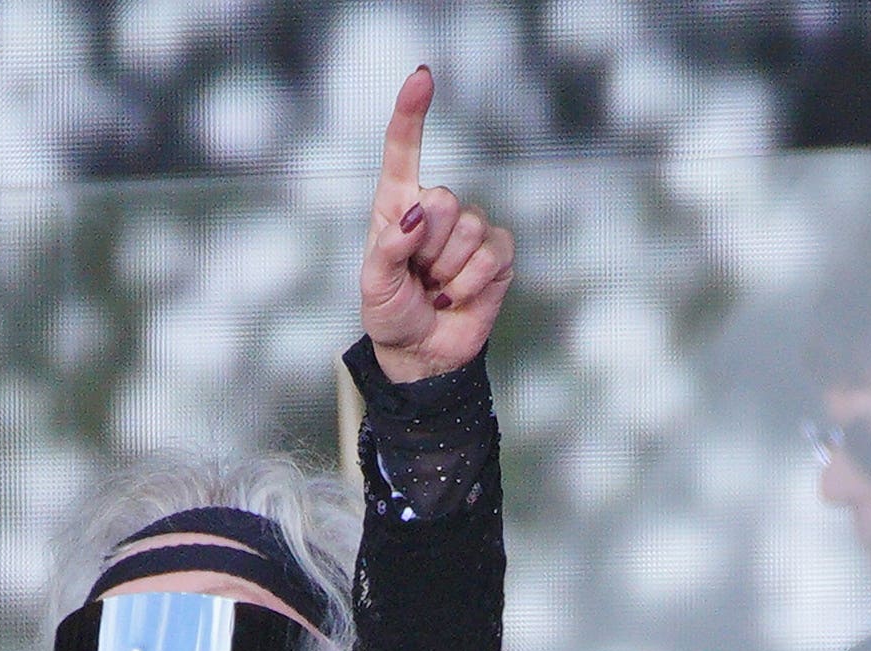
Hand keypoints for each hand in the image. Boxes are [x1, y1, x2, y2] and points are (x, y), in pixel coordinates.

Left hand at [360, 66, 513, 383]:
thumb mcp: (373, 286)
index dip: (412, 114)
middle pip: (443, 199)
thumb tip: (416, 216)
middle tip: (418, 275)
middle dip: (428, 246)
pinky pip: (492, 253)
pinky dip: (471, 282)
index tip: (422, 77)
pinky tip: (457, 296)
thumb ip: (388, 249)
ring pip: (468, 229)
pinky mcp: (497, 253)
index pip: (403, 151)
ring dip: (448, 272)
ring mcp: (470, 229)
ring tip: (436, 289)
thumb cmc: (391, 313)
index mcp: (397, 205)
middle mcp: (435, 209)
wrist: (422, 353)